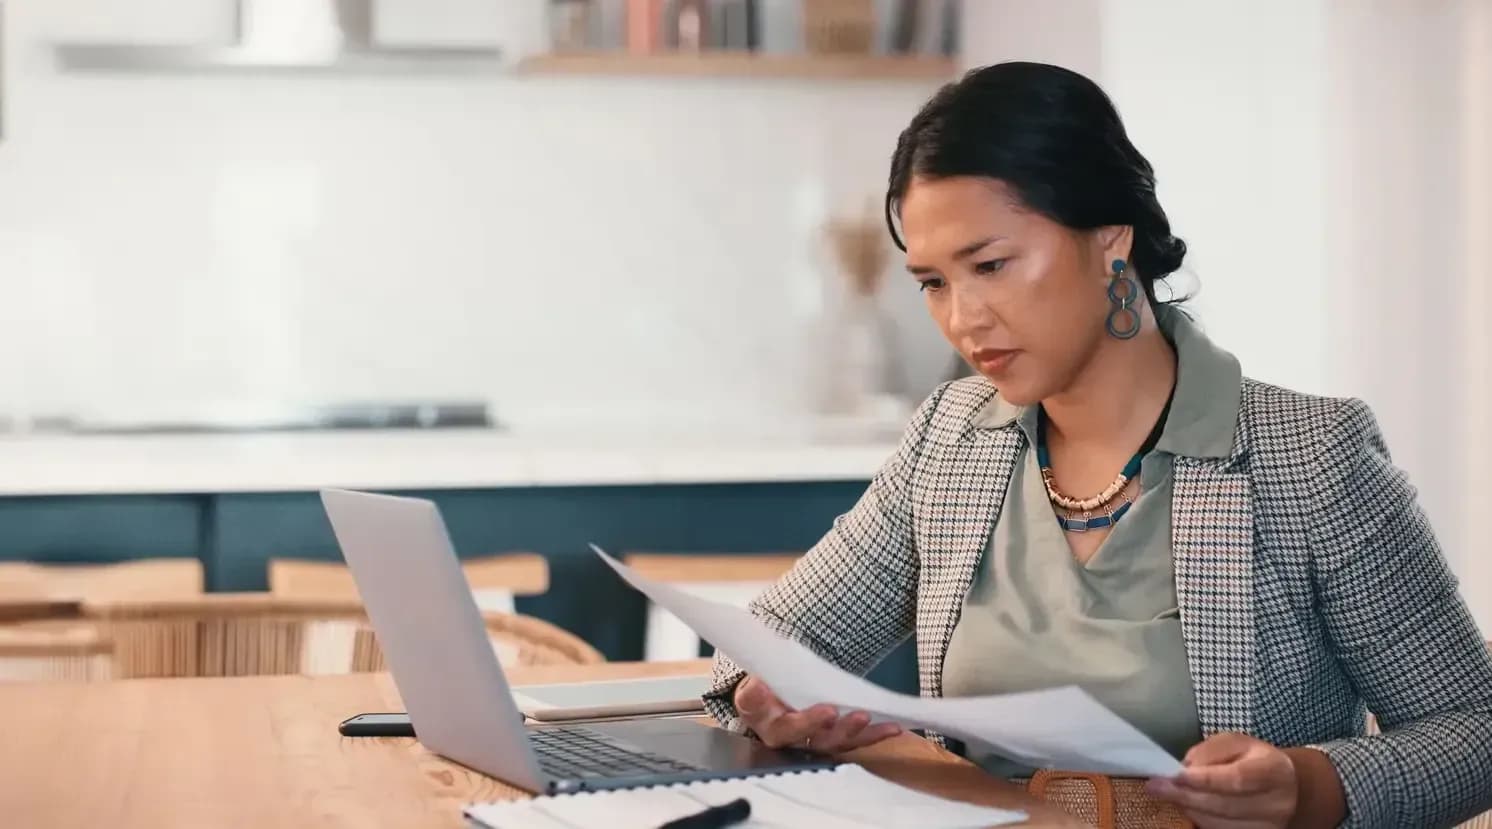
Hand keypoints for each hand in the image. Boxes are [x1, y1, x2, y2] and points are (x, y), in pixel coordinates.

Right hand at [733, 674, 901, 753]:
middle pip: (820, 742)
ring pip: (841, 743)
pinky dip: (874, 734)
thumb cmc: (760, 693)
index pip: (789, 730)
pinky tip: (893, 728)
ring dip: (862, 734)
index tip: (828, 711)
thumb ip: (753, 694)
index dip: (809, 723)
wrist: (766, 699)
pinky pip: (855, 739)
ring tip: (883, 724)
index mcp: (773, 729)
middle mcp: (796, 742)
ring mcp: (817, 742)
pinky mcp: (834, 738)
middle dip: (842, 730)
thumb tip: (757, 689)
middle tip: (860, 716)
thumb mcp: (750, 690)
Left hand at [1145, 733, 1297, 828]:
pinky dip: (1198, 819)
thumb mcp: (1235, 742)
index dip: (1204, 779)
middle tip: (1155, 786)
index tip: (1174, 775)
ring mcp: (1269, 827)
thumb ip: (1210, 751)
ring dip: (1188, 808)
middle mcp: (1276, 804)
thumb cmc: (1253, 759)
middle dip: (1185, 795)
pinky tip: (1186, 804)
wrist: (1283, 786)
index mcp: (1274, 771)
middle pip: (1225, 805)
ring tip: (1168, 792)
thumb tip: (1185, 769)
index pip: (1236, 779)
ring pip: (1219, 824)